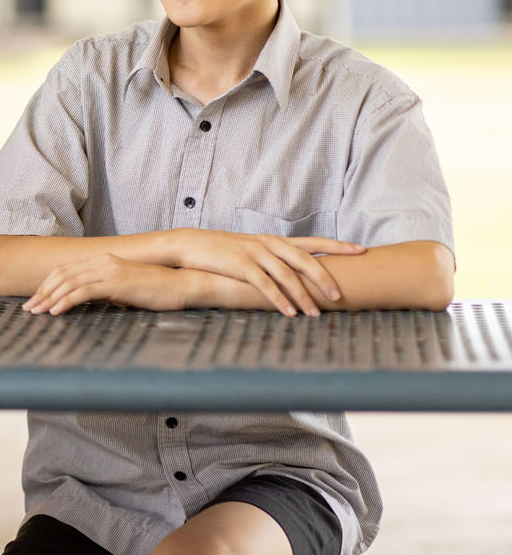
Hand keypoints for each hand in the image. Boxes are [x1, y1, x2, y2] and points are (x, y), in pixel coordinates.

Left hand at [25, 254, 197, 314]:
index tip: (36, 299)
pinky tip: (56, 311)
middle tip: (29, 308)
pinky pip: (84, 291)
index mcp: (103, 261)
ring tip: (36, 312)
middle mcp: (102, 261)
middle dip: (42, 291)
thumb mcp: (125, 289)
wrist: (182, 285)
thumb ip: (106, 291)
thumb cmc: (156, 290)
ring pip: (69, 282)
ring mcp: (109, 270)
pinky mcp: (116, 282)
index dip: (48, 284)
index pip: (66, 270)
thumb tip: (91, 302)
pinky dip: (66, 301)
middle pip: (62, 274)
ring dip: (49, 298)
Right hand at [163, 229, 365, 316]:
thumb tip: (297, 273)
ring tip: (315, 314)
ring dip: (302, 296)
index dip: (338, 245)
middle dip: (325, 277)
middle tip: (340, 296)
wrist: (192, 244)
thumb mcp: (253, 250)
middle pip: (305, 259)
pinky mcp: (240, 265)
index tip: (362, 250)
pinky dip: (278, 300)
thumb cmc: (224, 251)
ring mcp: (255, 253)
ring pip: (286, 275)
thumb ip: (274, 258)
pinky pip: (264, 284)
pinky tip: (288, 313)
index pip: (314, 241)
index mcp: (275, 240)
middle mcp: (269, 244)